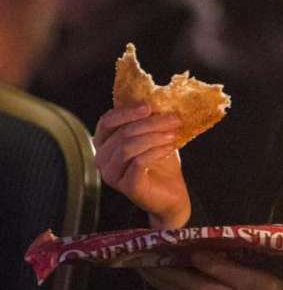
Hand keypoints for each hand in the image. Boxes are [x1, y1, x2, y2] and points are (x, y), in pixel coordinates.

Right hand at [94, 105, 190, 228]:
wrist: (172, 193)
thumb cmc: (160, 162)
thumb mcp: (154, 135)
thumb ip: (148, 119)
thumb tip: (157, 97)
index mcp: (104, 143)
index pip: (107, 121)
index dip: (127, 111)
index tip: (149, 106)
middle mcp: (102, 159)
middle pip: (122, 133)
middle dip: (150, 123)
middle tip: (173, 119)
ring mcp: (112, 175)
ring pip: (128, 147)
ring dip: (154, 136)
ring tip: (173, 133)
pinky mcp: (126, 186)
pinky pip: (138, 162)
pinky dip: (156, 151)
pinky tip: (170, 147)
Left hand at [139, 251, 282, 289]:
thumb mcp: (248, 279)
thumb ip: (219, 266)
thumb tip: (192, 250)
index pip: (168, 276)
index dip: (150, 261)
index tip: (135, 244)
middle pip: (164, 282)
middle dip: (147, 265)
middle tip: (133, 244)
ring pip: (172, 284)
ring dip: (157, 269)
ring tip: (146, 250)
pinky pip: (183, 284)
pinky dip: (172, 272)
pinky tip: (173, 262)